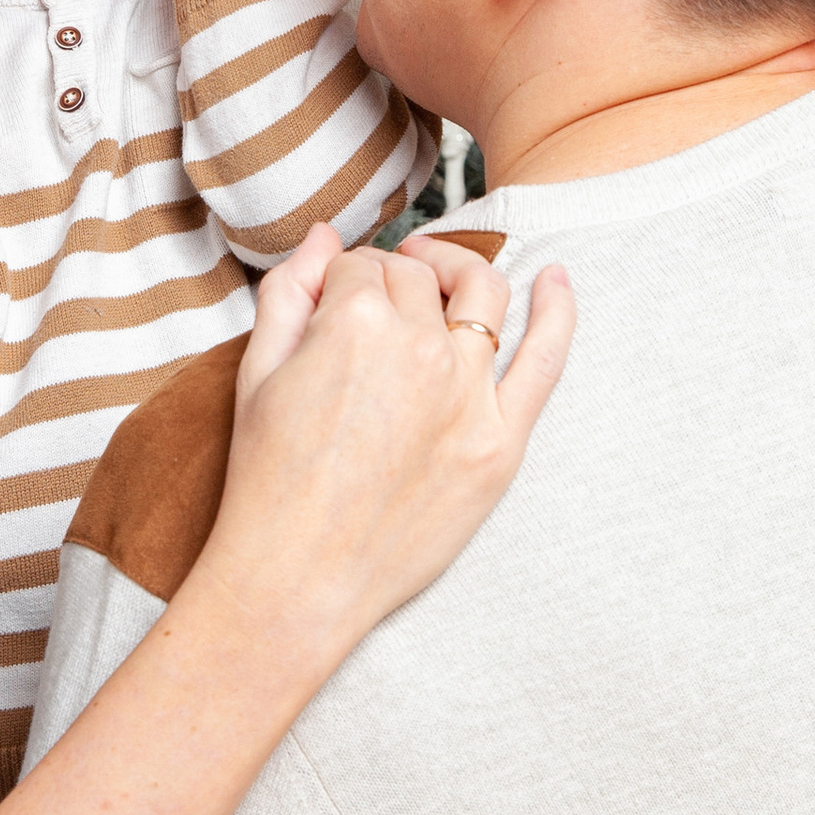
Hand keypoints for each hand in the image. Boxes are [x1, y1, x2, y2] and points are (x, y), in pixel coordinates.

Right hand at [197, 227, 572, 682]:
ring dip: (459, 273)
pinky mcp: (500, 442)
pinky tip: (557, 279)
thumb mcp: (256, 373)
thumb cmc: (266, 480)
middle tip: (372, 306)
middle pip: (417, 279)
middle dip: (393, 280)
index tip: (331, 303)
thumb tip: (325, 235)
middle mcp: (420, 348)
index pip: (360, 266)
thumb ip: (289, 291)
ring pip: (481, 295)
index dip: (342, 279)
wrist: (298, 579)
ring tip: (441, 276)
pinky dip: (558, 309)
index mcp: (353, 322)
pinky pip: (545, 358)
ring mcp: (468, 395)